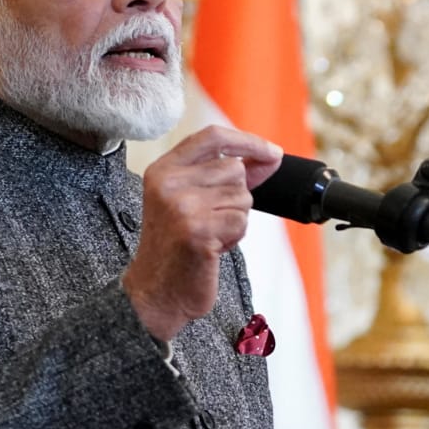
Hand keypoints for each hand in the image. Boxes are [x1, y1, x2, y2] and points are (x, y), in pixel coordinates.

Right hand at [122, 127, 281, 341]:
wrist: (157, 291)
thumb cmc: (177, 248)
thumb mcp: (192, 201)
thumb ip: (226, 176)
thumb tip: (268, 157)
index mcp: (163, 170)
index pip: (212, 137)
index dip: (248, 142)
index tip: (271, 152)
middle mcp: (168, 183)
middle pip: (234, 169)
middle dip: (237, 197)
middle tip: (213, 220)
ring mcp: (181, 206)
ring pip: (242, 196)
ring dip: (236, 219)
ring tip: (210, 234)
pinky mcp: (197, 230)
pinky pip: (241, 221)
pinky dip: (235, 237)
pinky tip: (213, 247)